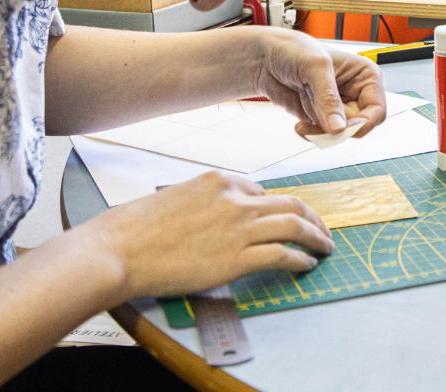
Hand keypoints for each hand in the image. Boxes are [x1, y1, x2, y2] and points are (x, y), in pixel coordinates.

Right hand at [87, 171, 333, 302]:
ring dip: (316, 236)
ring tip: (325, 247)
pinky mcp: (235, 258)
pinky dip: (299, 259)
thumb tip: (213, 217)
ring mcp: (238, 228)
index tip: (285, 218)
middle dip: (311, 217)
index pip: (261, 191)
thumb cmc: (135, 228)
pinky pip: (281, 255)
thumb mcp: (175, 197)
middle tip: (322, 229)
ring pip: (294, 225)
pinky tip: (305, 265)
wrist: (119, 248)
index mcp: (219, 181)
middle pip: (289, 203)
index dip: (276, 207)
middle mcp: (235, 199)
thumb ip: (203, 201)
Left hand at [254, 32, 386, 136]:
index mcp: (365, 76)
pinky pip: (324, 137)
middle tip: (316, 118)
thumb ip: (328, 99)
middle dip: (336, 127)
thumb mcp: (315, 68)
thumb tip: (339, 129)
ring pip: (340, 134)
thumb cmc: (294, 50)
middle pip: (359, 126)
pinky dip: (311, 134)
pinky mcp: (321, 117)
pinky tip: (299, 124)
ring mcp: (337, 107)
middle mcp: (355, 93)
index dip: (362, 123)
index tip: (341, 128)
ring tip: (303, 116)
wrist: (265, 58)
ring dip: (320, 130)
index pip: (376, 110)